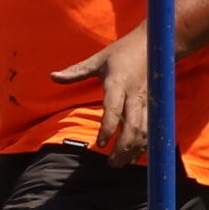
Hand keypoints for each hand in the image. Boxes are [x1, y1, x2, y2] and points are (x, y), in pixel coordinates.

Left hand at [51, 27, 148, 165]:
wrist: (156, 46)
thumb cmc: (122, 52)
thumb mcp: (97, 59)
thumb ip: (76, 71)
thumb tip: (52, 76)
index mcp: (118, 83)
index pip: (113, 109)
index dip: (108, 128)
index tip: (99, 144)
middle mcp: (134, 95)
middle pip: (132, 126)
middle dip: (123, 147)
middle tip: (111, 164)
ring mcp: (148, 101)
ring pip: (145, 130)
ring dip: (135, 149)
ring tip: (121, 164)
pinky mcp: (156, 106)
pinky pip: (152, 129)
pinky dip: (146, 144)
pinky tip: (137, 156)